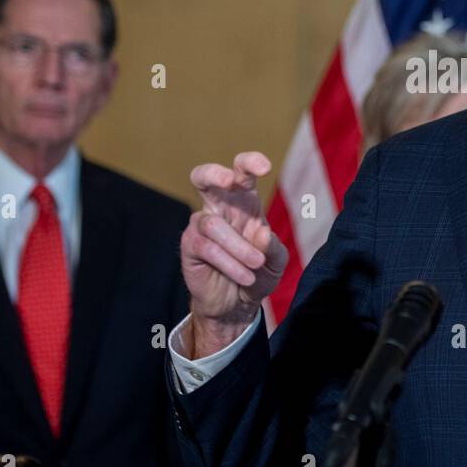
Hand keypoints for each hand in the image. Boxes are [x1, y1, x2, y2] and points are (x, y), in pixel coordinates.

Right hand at [180, 151, 288, 356]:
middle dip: (214, 174)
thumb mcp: (276, 261)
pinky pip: (207, 248)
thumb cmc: (259, 272)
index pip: (241, 173)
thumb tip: (261, 232)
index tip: (264, 167)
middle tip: (229, 181)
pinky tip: (244, 276)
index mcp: (244, 202)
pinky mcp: (190, 246)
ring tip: (255, 265)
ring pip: (214, 224)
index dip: (249, 163)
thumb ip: (272, 246)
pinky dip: (229, 263)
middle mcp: (219, 209)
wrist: (238, 304)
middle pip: (203, 177)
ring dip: (239, 247)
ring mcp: (201, 226)